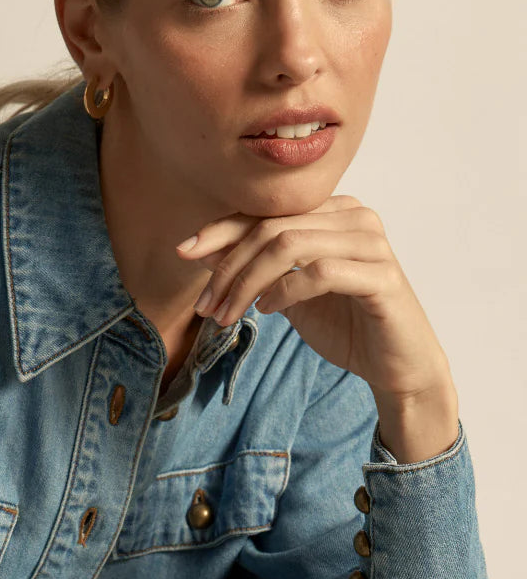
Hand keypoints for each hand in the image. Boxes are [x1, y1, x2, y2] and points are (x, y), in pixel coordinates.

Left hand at [178, 195, 453, 401]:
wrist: (395, 366)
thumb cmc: (344, 325)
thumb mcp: (288, 294)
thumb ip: (256, 270)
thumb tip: (203, 252)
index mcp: (334, 212)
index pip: (267, 211)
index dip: (220, 230)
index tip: (183, 253)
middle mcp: (355, 217)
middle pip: (272, 227)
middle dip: (229, 267)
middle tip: (205, 306)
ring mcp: (371, 244)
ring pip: (290, 245)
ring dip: (247, 283)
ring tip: (227, 315)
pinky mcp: (382, 276)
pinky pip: (320, 272)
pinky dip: (284, 291)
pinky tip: (266, 311)